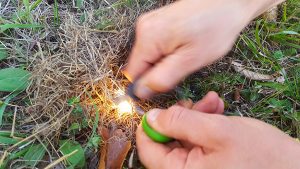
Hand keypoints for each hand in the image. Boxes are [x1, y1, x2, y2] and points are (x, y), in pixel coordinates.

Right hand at [125, 0, 283, 98]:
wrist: (228, 2)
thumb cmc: (215, 27)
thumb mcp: (190, 60)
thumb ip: (163, 78)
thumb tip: (141, 92)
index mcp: (148, 38)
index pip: (132, 74)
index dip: (146, 87)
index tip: (164, 87)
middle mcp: (143, 28)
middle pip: (140, 66)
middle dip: (157, 74)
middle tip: (181, 68)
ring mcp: (150, 24)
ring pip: (149, 58)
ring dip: (163, 64)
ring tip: (185, 55)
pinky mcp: (157, 23)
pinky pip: (155, 48)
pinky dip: (167, 53)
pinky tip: (183, 47)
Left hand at [136, 92, 299, 168]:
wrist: (289, 165)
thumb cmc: (260, 155)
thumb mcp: (217, 131)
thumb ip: (181, 122)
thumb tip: (153, 117)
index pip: (149, 149)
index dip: (150, 125)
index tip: (159, 108)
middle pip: (166, 140)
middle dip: (180, 116)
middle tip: (194, 103)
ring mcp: (197, 167)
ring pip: (183, 136)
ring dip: (195, 116)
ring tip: (212, 105)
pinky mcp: (207, 161)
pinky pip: (197, 139)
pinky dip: (204, 123)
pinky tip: (216, 112)